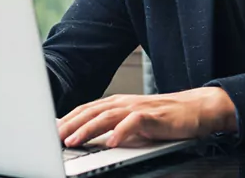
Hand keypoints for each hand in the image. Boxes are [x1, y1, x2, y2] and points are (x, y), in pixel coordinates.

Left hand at [57, 87, 236, 147]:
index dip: (66, 120)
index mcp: (115, 103)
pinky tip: (111, 142)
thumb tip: (87, 138)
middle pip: (90, 112)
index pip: (85, 110)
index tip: (50, 132)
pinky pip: (133, 123)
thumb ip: (112, 126)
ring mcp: (136, 107)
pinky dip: (121, 132)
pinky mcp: (152, 116)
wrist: (195, 109)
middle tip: (53, 138)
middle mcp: (123, 102)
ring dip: (87, 129)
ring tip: (73, 142)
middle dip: (69, 125)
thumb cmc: (163, 118)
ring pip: (106, 117)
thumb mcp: (131, 121)